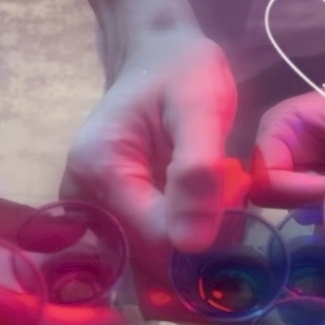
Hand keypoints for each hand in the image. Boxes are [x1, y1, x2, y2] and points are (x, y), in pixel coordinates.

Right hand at [60, 22, 248, 293]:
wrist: (155, 56)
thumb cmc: (181, 72)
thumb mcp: (201, 106)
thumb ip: (198, 172)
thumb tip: (192, 246)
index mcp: (98, 172)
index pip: (155, 242)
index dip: (205, 246)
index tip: (243, 225)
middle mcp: (82, 202)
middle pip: (146, 263)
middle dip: (197, 260)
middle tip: (239, 233)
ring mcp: (89, 214)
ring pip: (146, 267)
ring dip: (190, 261)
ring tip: (222, 228)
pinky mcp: (103, 221)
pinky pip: (144, 255)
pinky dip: (177, 252)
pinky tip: (203, 230)